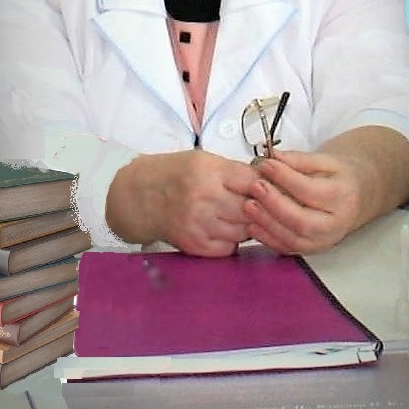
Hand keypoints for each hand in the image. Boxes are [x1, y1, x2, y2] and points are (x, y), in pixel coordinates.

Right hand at [107, 150, 256, 257]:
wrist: (138, 197)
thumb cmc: (174, 174)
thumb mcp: (204, 160)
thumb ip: (235, 172)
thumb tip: (270, 183)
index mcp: (208, 171)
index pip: (254, 182)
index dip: (266, 185)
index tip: (270, 187)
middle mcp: (204, 198)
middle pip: (253, 209)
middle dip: (260, 207)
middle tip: (258, 204)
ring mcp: (199, 224)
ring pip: (244, 231)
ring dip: (247, 225)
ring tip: (237, 214)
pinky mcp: (194, 245)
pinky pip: (229, 248)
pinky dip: (232, 240)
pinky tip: (223, 228)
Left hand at [242, 150, 362, 254]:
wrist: (356, 195)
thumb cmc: (340, 177)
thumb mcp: (325, 160)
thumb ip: (298, 159)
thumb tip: (272, 156)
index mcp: (343, 196)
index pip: (310, 190)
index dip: (285, 178)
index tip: (265, 164)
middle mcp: (336, 223)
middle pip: (302, 221)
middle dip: (274, 205)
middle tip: (255, 187)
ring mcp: (324, 240)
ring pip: (293, 239)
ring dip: (267, 224)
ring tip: (249, 206)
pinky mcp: (312, 248)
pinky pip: (288, 249)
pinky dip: (268, 239)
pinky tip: (253, 224)